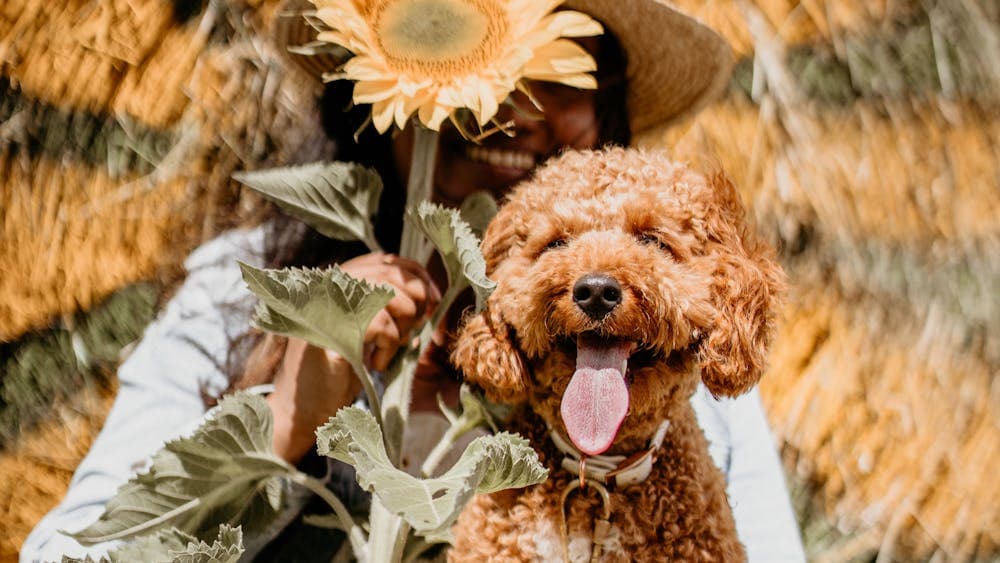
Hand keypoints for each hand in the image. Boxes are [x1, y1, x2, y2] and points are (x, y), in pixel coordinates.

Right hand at [265, 253, 439, 462]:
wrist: (305, 406)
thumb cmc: (341, 368)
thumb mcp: (372, 330)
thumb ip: (394, 307)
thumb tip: (433, 298)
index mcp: (343, 278)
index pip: (393, 261)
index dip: (420, 280)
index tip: (432, 306)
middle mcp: (332, 282)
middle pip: (395, 275)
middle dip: (415, 307)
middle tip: (407, 336)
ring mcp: (327, 302)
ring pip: (392, 298)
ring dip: (400, 331)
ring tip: (385, 351)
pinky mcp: (329, 328)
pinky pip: (381, 325)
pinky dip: (388, 348)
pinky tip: (374, 363)